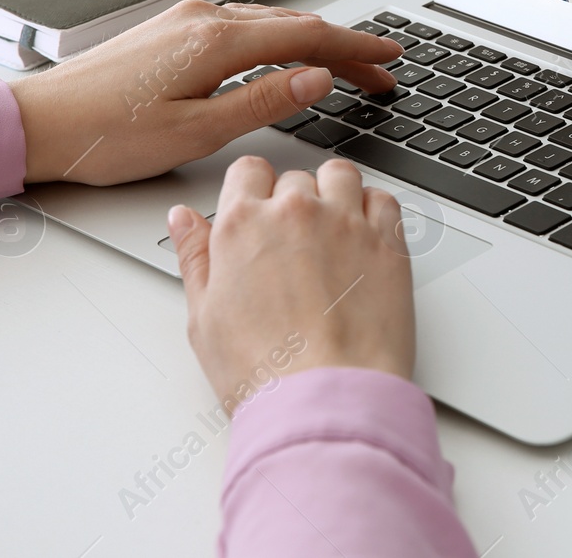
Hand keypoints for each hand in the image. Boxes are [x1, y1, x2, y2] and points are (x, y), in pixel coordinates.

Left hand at [8, 0, 401, 184]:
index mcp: (213, 41)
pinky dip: (279, 40)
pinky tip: (285, 57)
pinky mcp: (171, 32)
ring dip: (312, 43)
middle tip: (380, 72)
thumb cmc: (104, 135)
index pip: (307, 35)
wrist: (36, 122)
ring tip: (344, 67)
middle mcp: (201, 19)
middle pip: (294, 25)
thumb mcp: (195, 132)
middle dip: (343, 46)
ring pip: (269, 24)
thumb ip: (261, 101)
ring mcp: (184, 21)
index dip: (356, 46)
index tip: (389, 56)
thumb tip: (314, 79)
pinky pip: (242, 27)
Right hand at [168, 156, 414, 407]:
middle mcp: (295, 212)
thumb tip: (183, 220)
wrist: (325, 400)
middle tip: (292, 246)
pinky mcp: (388, 242)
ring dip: (334, 194)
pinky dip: (374, 210)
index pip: (248, 171)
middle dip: (292, 202)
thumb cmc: (264, 372)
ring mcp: (345, 223)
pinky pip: (384, 200)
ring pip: (340, 175)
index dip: (252, 192)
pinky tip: (364, 240)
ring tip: (330, 234)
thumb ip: (194, 257)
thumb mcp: (204, 318)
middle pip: (294, 178)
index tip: (257, 212)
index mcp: (242, 225)